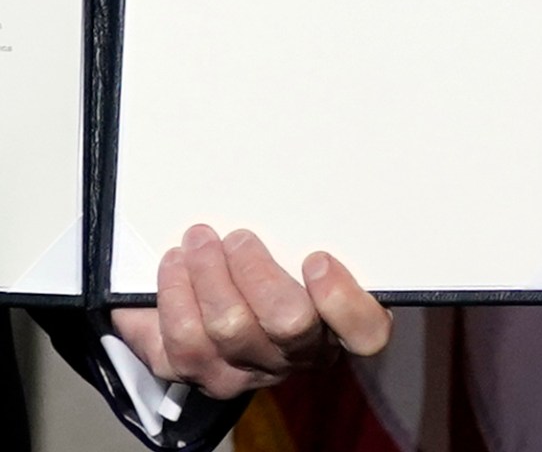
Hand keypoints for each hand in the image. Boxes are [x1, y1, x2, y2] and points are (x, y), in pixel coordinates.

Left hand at [109, 224, 392, 400]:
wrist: (189, 296)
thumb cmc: (249, 262)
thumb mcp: (285, 238)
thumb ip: (296, 223)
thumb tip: (290, 170)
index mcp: (332, 321)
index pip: (366, 333)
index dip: (344, 301)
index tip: (316, 258)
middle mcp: (294, 355)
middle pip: (289, 324)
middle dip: (257, 271)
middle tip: (239, 237)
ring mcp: (244, 369)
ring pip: (229, 328)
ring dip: (209, 274)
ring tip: (199, 240)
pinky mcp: (194, 372)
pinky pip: (184, 339)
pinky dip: (175, 292)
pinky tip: (175, 264)